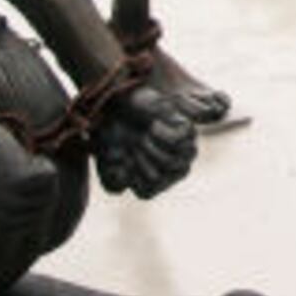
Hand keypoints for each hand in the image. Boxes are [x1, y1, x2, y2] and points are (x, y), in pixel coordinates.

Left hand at [0, 112, 57, 240]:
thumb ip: (6, 205)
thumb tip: (39, 205)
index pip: (34, 226)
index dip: (39, 203)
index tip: (31, 186)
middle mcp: (2, 218)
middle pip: (44, 210)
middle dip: (46, 190)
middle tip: (34, 170)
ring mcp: (9, 201)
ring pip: (49, 194)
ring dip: (47, 178)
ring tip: (35, 162)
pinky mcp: (16, 181)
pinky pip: (48, 178)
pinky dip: (45, 166)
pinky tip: (34, 157)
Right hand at [89, 81, 198, 197]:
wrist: (121, 104)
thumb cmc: (114, 134)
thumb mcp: (106, 161)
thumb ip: (112, 181)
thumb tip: (125, 181)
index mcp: (155, 181)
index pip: (147, 191)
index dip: (130, 174)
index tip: (125, 158)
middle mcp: (173, 169)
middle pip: (159, 179)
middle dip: (141, 160)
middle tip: (135, 143)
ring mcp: (184, 150)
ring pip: (172, 162)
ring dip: (151, 147)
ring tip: (145, 135)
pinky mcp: (188, 130)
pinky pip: (179, 141)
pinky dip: (161, 132)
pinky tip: (155, 125)